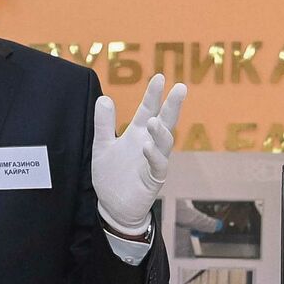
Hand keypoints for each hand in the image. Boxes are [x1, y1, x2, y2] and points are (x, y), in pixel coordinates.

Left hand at [91, 72, 186, 234]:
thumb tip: (104, 98)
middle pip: (164, 121)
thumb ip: (103, 124)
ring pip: (164, 144)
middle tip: (181, 88)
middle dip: (172, 105)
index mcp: (136, 134)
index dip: (153, 95)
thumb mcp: (102, 146)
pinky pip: (157, 166)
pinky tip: (146, 146)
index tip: (159, 77)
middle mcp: (149, 144)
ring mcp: (154, 162)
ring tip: (153, 121)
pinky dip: (153, 156)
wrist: (113, 206)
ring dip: (160, 131)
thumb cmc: (111, 175)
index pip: (148, 109)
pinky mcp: (153, 179)